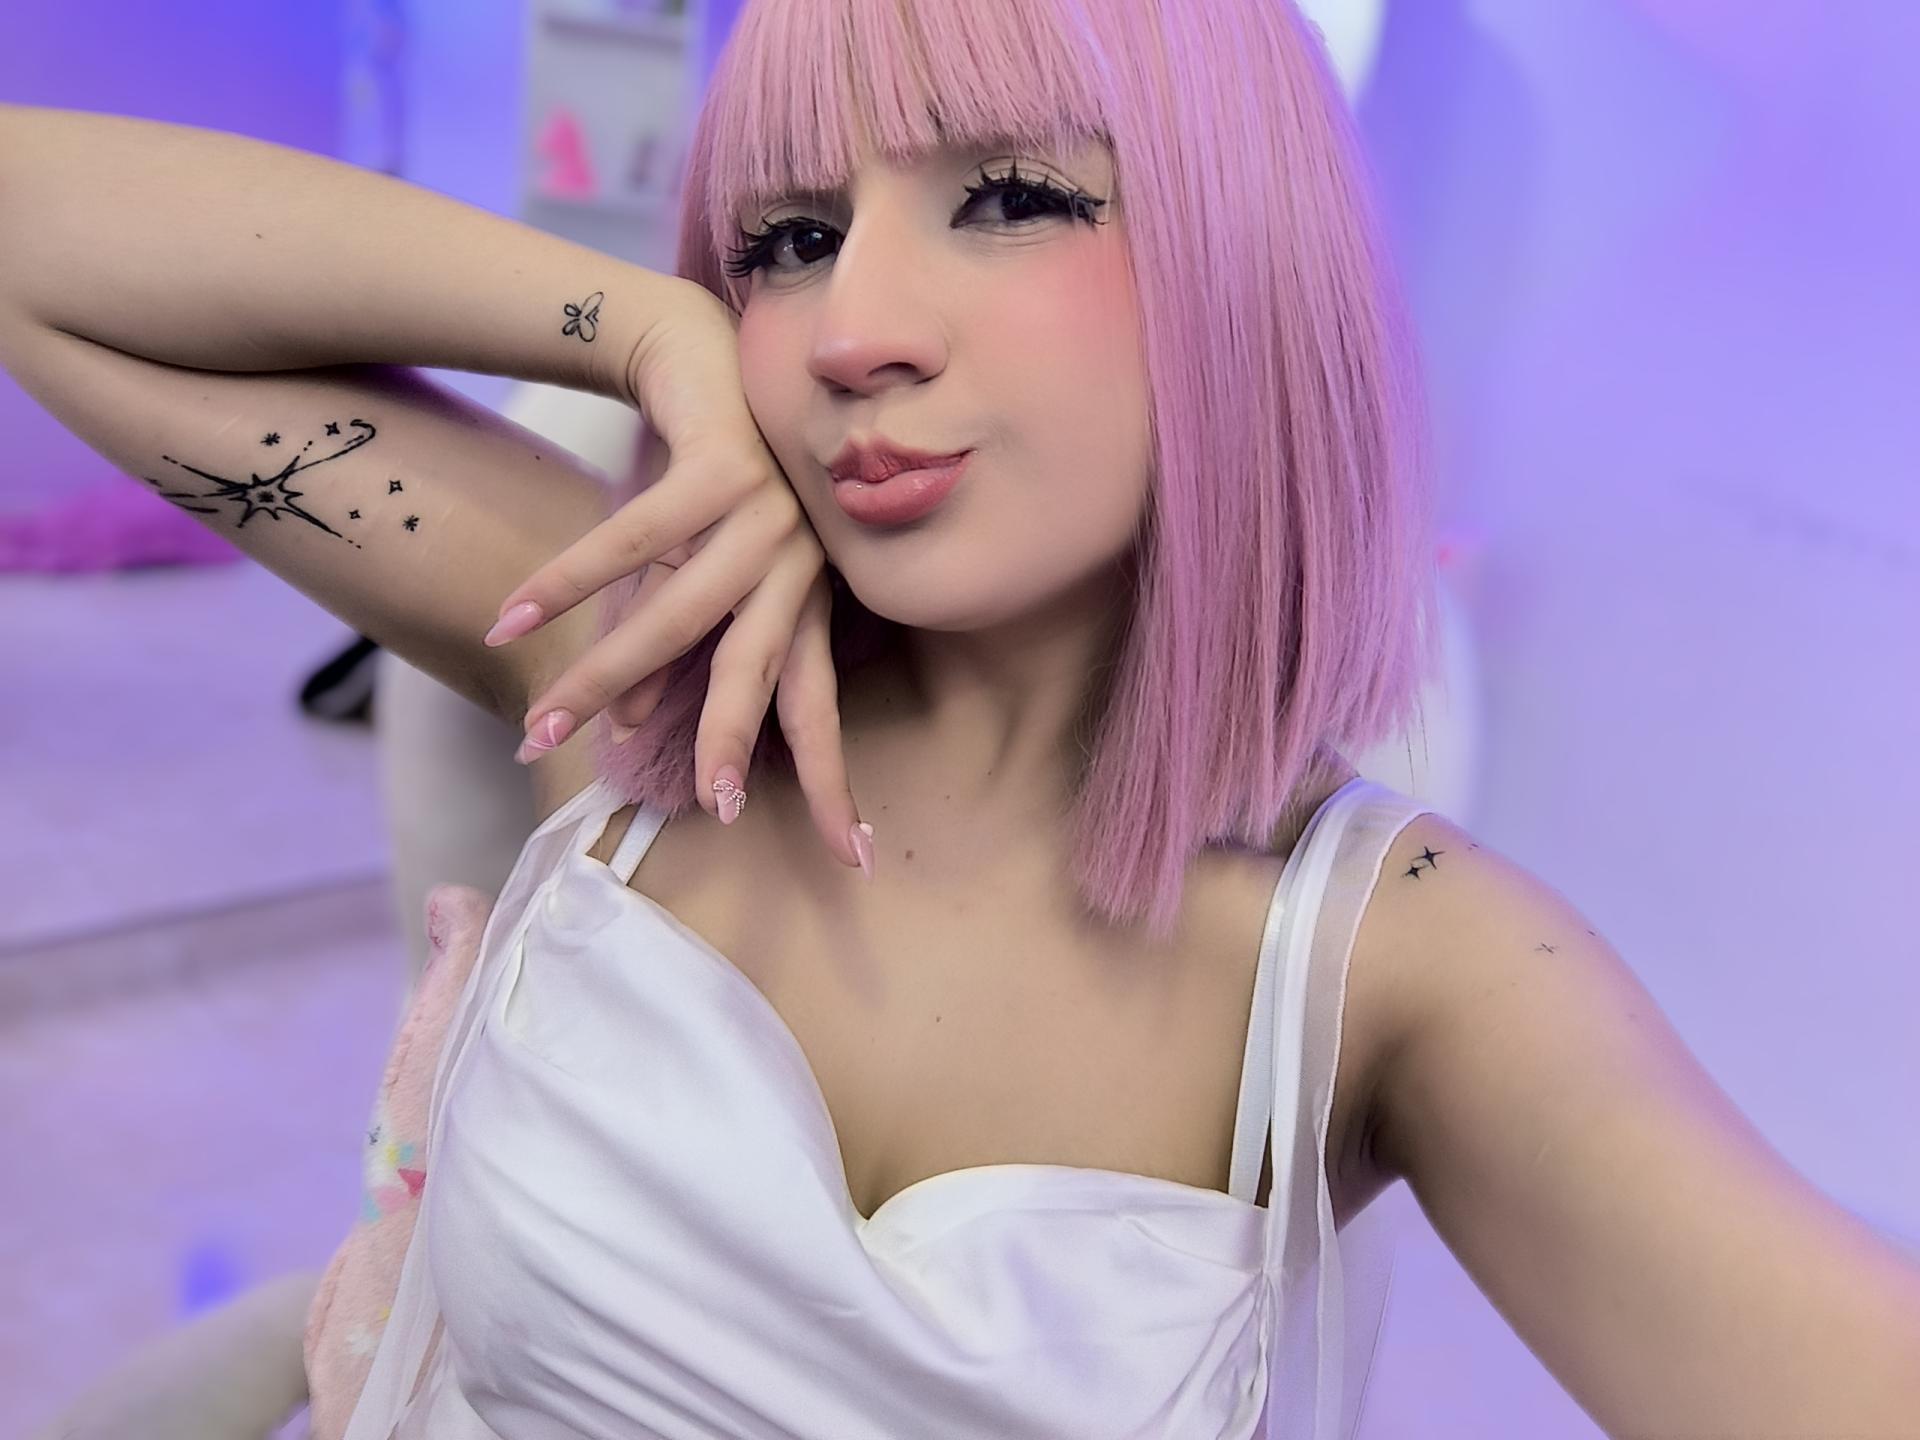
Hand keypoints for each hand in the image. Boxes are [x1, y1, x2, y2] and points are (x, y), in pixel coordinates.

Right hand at [485, 280, 869, 875]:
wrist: (708, 350)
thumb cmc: (710, 476)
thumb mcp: (705, 565)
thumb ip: (678, 641)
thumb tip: (624, 722)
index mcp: (804, 595)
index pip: (819, 701)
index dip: (830, 775)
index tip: (854, 855)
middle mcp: (798, 561)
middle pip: (758, 672)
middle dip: (724, 743)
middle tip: (702, 813)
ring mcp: (764, 513)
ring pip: (678, 617)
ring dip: (601, 677)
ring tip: (538, 734)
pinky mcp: (718, 467)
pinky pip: (630, 542)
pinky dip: (563, 583)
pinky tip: (508, 621)